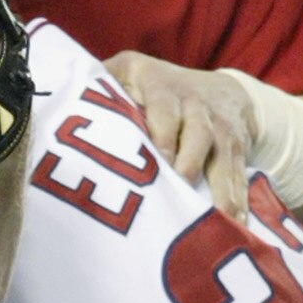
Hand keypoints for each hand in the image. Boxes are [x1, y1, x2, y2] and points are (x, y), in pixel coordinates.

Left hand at [106, 50, 251, 220]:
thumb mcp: (129, 72)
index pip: (165, 110)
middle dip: (191, 164)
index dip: (163, 134)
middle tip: (181, 192)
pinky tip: (237, 231)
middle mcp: (198, 109)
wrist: (222, 90)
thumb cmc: (157, 87)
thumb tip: (62, 99)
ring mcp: (222, 133)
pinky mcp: (238, 155)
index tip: (160, 160)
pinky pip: (239, 179)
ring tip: (219, 221)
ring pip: (224, 160)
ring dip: (222, 191)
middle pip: (200, 135)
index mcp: (165, 90)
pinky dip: (240, 205)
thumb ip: (102, 82)